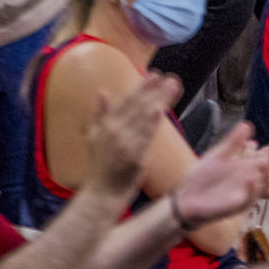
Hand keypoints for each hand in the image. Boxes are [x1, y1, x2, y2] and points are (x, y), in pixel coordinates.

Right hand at [83, 72, 179, 197]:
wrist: (101, 194)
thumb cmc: (101, 167)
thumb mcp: (95, 138)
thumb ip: (101, 114)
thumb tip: (103, 91)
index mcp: (106, 125)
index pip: (127, 101)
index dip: (142, 87)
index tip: (155, 74)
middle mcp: (114, 131)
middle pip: (137, 106)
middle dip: (154, 90)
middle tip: (169, 77)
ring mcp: (123, 143)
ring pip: (144, 117)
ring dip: (159, 100)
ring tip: (173, 86)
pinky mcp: (133, 156)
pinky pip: (144, 136)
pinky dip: (151, 122)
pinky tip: (160, 109)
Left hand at [173, 124, 268, 226]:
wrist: (186, 197)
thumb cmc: (202, 178)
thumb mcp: (218, 155)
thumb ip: (234, 142)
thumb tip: (248, 125)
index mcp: (248, 168)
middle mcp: (252, 181)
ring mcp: (246, 193)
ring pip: (265, 184)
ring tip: (268, 159)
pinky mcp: (237, 205)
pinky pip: (249, 198)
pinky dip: (252, 188)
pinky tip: (252, 178)